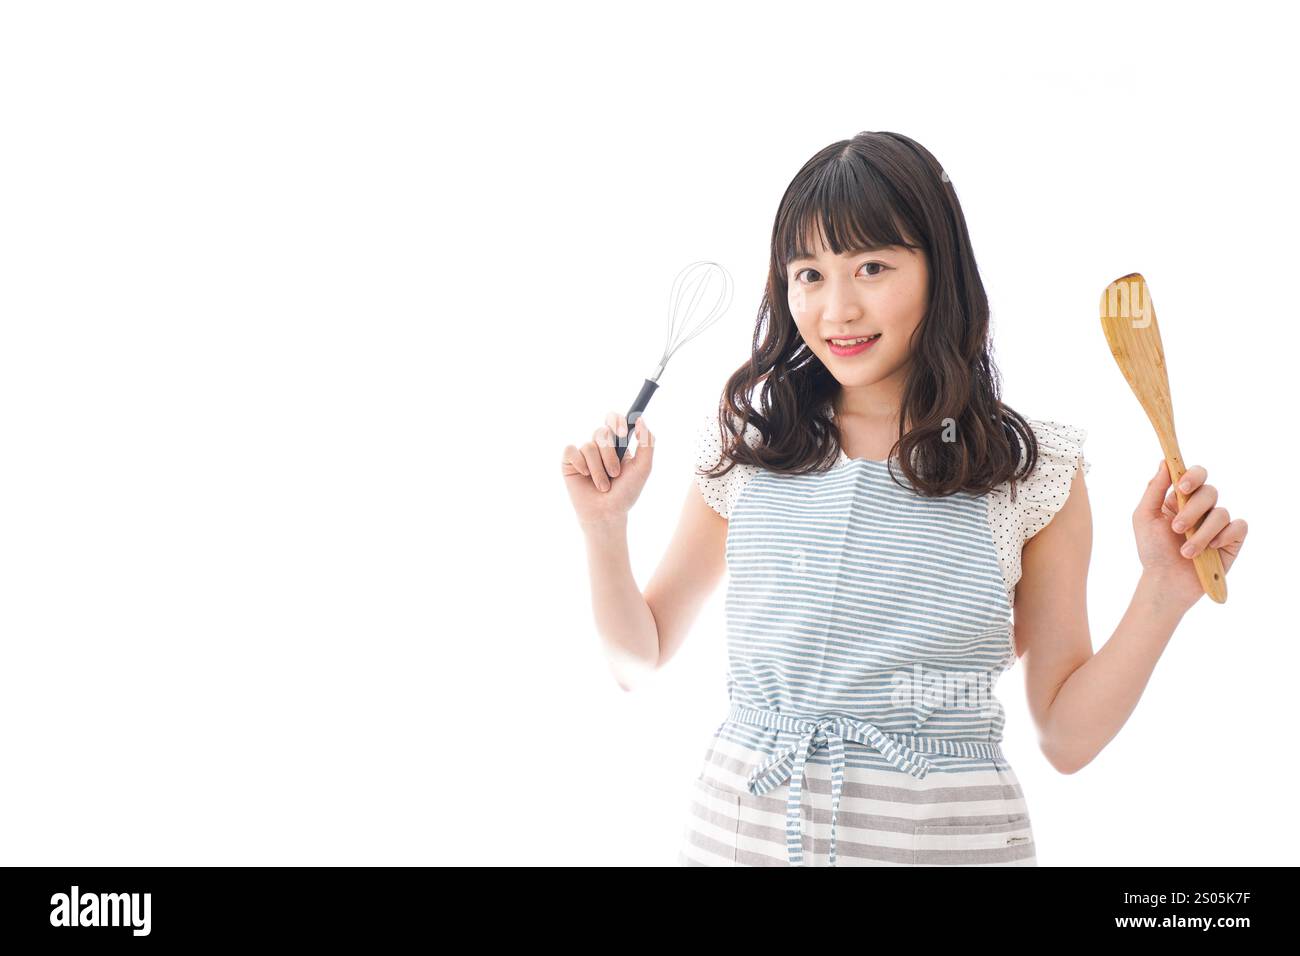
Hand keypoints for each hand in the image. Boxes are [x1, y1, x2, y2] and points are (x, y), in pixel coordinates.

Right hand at [561, 412, 654, 528]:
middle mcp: (600, 446)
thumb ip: (647, 443)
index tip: (622, 433)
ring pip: (589, 446)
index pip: (614, 420)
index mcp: (618, 444)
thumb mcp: (643, 468)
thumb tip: (640, 419)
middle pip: (602, 432)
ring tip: (603, 486)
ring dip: (599, 469)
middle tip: (616, 473)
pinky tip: (585, 477)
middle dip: (610, 455)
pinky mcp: (569, 461)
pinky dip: (580, 464)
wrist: (607, 513)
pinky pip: (571, 451)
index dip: (616, 421)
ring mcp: (584, 453)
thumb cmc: (625, 493)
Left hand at [1134, 459, 1247, 610]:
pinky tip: (1210, 549)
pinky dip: (1223, 536)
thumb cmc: (1152, 550)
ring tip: (1186, 552)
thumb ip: (1154, 489)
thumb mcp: (1144, 517)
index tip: (1182, 486)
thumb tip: (1164, 462)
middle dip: (1192, 511)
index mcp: (1180, 498)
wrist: (1166, 581)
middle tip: (1176, 529)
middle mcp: (1201, 508)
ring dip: (1201, 534)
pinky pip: (1238, 526)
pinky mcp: (1232, 539)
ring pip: (1220, 513)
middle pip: (1209, 492)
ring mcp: (1218, 523)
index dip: (1192, 475)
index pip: (1195, 474)